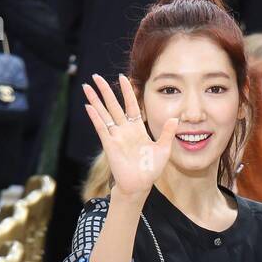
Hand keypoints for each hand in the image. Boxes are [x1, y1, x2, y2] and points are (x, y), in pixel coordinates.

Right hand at [82, 72, 178, 199]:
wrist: (140, 184)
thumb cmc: (151, 169)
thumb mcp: (163, 149)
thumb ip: (167, 133)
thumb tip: (175, 118)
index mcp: (137, 129)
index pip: (131, 105)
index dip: (127, 92)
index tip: (123, 77)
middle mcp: (125, 130)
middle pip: (113, 105)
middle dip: (105, 90)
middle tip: (96, 76)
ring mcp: (116, 136)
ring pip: (104, 113)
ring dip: (95, 100)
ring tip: (87, 86)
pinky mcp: (110, 144)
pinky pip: (101, 128)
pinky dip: (95, 117)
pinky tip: (88, 106)